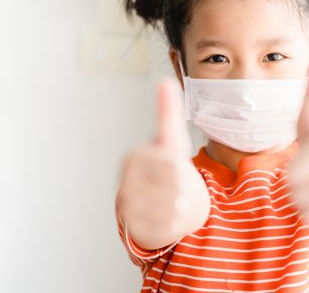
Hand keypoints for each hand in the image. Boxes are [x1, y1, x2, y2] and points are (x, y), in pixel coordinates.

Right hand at [117, 78, 210, 249]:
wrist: (156, 202)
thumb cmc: (167, 167)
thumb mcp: (171, 139)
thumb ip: (168, 111)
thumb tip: (165, 81)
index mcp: (134, 157)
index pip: (172, 166)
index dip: (182, 171)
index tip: (176, 168)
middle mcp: (126, 181)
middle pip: (173, 188)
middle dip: (183, 190)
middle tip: (176, 188)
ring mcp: (127, 205)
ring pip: (170, 209)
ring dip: (179, 207)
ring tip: (173, 201)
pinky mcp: (133, 227)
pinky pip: (165, 227)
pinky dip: (174, 223)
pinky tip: (169, 215)